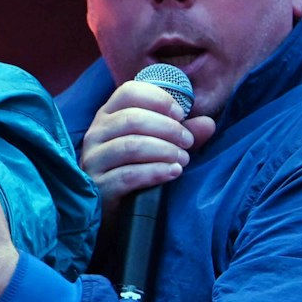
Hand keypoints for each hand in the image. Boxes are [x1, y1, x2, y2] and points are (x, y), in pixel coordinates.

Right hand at [78, 80, 216, 207]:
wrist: (113, 210)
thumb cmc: (136, 169)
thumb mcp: (160, 145)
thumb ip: (181, 133)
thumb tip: (207, 123)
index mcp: (108, 115)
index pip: (129, 92)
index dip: (158, 99)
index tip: (180, 114)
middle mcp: (96, 133)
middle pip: (132, 119)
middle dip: (168, 129)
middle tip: (188, 142)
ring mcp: (93, 159)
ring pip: (131, 146)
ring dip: (164, 150)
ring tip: (183, 160)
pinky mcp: (98, 186)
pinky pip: (128, 175)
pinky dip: (155, 172)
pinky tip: (173, 172)